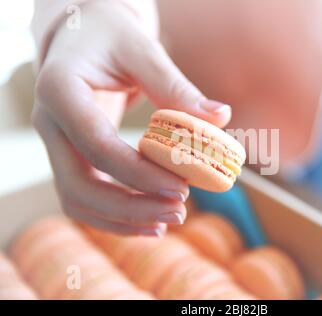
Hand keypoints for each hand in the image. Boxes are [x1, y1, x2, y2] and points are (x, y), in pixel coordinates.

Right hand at [31, 0, 230, 234]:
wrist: (84, 36)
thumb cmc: (111, 36)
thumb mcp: (142, 50)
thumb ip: (176, 87)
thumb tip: (219, 117)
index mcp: (59, 89)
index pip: (96, 144)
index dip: (139, 173)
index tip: (182, 188)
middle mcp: (50, 122)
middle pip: (78, 185)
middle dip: (130, 207)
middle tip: (179, 212)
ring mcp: (56, 144)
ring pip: (77, 200)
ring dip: (122, 219)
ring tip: (169, 221)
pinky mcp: (71, 155)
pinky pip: (85, 196)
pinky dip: (115, 215)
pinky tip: (151, 220)